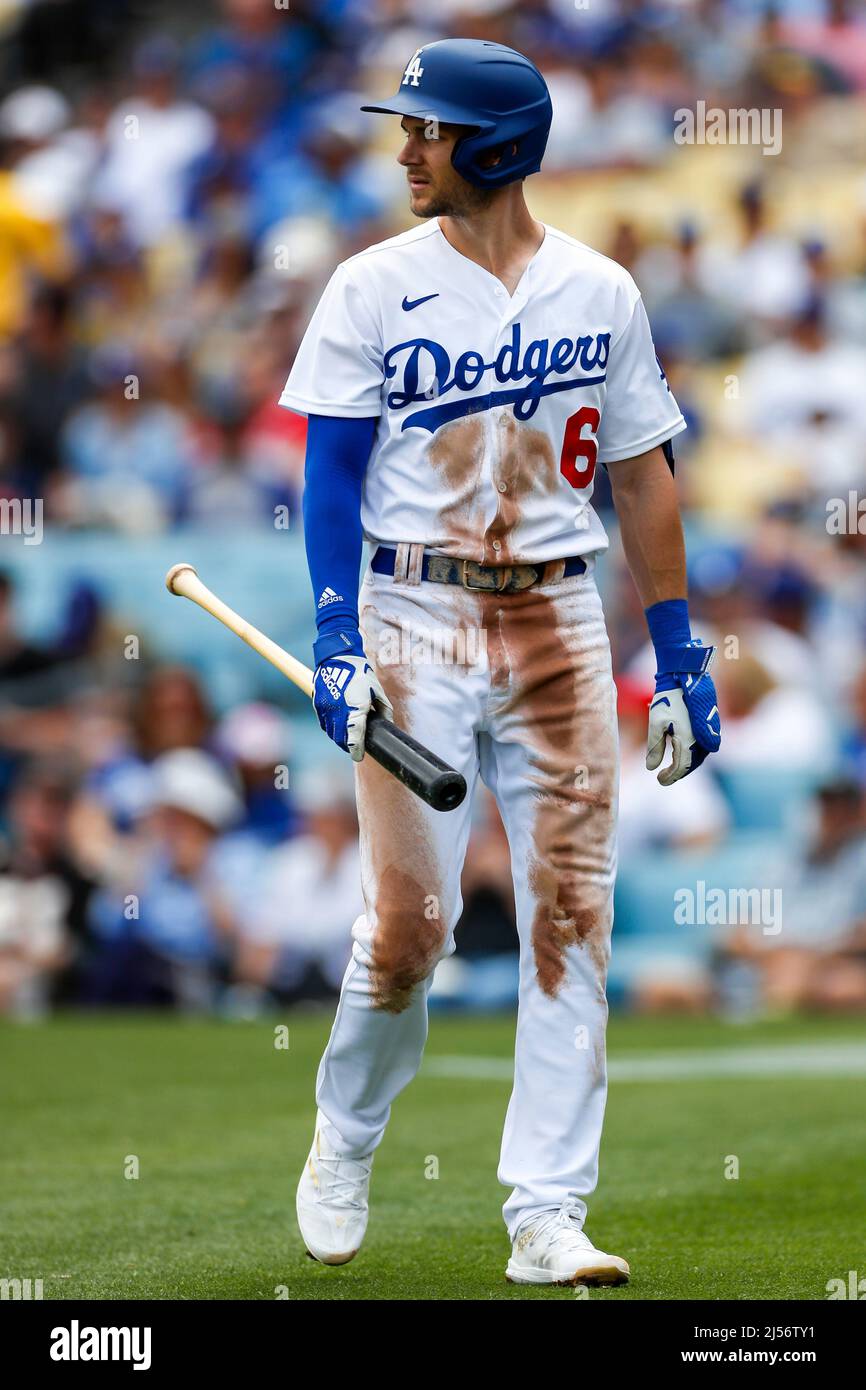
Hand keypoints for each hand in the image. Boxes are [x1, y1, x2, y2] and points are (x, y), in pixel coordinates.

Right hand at [312, 648, 392, 761]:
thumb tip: (387, 724)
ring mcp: (325, 708)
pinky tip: (337, 727)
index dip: (356, 750)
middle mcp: (338, 711)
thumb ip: (384, 709)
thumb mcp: (377, 691)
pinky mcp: (318, 704)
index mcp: (355, 708)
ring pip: (330, 732)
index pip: (354, 738)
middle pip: (340, 739)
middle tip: (355, 748)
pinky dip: (330, 728)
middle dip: (347, 746)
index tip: (359, 756)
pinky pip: (323, 723)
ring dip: (338, 738)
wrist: (338, 657)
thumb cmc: (361, 673)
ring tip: (346, 739)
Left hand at [646, 645, 720, 785]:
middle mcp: (702, 739)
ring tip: (672, 767)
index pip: (680, 767)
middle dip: (678, 772)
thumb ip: (654, 747)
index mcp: (688, 741)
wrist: (687, 675)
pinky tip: (683, 751)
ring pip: (699, 756)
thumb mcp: (656, 722)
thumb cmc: (668, 698)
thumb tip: (650, 768)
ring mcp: (709, 732)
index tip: (659, 780)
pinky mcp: (711, 725)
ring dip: (687, 763)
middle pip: (691, 763)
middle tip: (665, 777)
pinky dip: (693, 753)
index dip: (670, 776)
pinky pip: (704, 745)